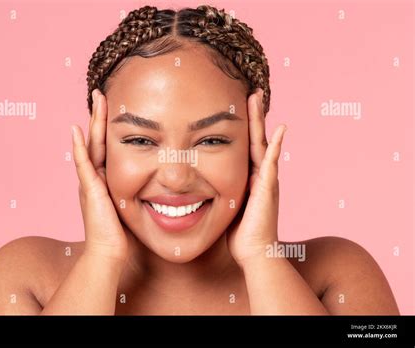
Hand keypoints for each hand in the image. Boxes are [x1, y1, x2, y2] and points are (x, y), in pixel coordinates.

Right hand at [71, 89, 127, 264]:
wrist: (110, 253)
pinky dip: (79, 147)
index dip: (109, 127)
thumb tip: (162, 186)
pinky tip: (77, 130)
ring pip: (90, 146)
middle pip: (97, 140)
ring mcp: (90, 182)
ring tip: (96, 100)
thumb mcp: (133, 206)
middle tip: (103, 95)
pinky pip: (83, 164)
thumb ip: (141, 193)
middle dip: (100, 117)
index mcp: (105, 180)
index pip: (107, 147)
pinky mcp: (90, 190)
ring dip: (93, 123)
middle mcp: (95, 178)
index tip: (115, 108)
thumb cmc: (124, 235)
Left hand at [227, 89, 286, 267]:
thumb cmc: (239, 234)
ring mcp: (266, 180)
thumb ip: (220, 192)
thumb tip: (200, 187)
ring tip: (258, 98)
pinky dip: (276, 146)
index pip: (245, 145)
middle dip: (253, 116)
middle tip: (251, 92)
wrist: (254, 252)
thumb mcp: (227, 205)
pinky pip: (271, 163)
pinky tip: (280, 130)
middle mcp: (260, 174)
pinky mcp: (268, 188)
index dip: (243, 126)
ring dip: (261, 121)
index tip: (238, 106)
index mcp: (249, 177)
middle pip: (255, 138)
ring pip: (263, 144)